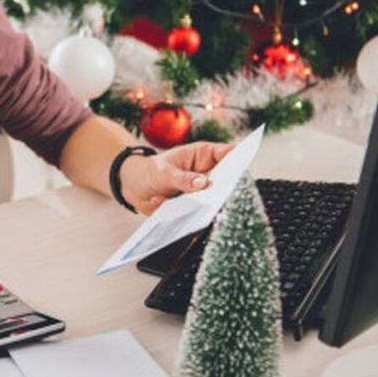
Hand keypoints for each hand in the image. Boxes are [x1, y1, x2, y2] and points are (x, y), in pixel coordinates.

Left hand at [119, 141, 234, 214]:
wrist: (134, 189)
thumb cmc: (150, 172)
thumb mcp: (164, 173)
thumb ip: (183, 178)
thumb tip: (203, 183)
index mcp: (205, 155)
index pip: (229, 153)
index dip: (240, 160)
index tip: (242, 172)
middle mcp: (209, 173)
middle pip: (229, 179)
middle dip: (231, 188)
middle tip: (226, 197)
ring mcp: (204, 191)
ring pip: (220, 198)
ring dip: (216, 205)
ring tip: (210, 211)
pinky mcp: (198, 207)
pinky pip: (206, 213)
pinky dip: (204, 217)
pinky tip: (199, 222)